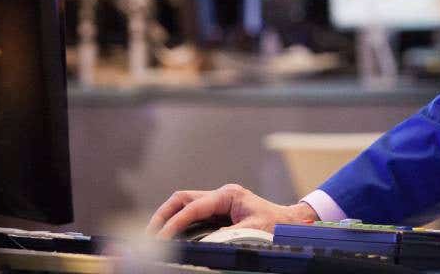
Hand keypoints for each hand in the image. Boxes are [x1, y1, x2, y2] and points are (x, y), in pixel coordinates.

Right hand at [146, 183, 316, 239]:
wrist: (289, 223)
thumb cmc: (275, 225)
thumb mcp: (252, 232)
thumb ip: (228, 237)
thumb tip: (203, 244)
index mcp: (228, 195)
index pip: (193, 208)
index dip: (174, 224)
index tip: (162, 240)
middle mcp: (220, 195)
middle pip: (182, 199)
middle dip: (163, 215)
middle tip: (149, 236)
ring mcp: (218, 202)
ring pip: (184, 204)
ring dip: (168, 217)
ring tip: (154, 236)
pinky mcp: (217, 211)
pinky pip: (191, 213)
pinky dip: (178, 222)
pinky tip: (170, 235)